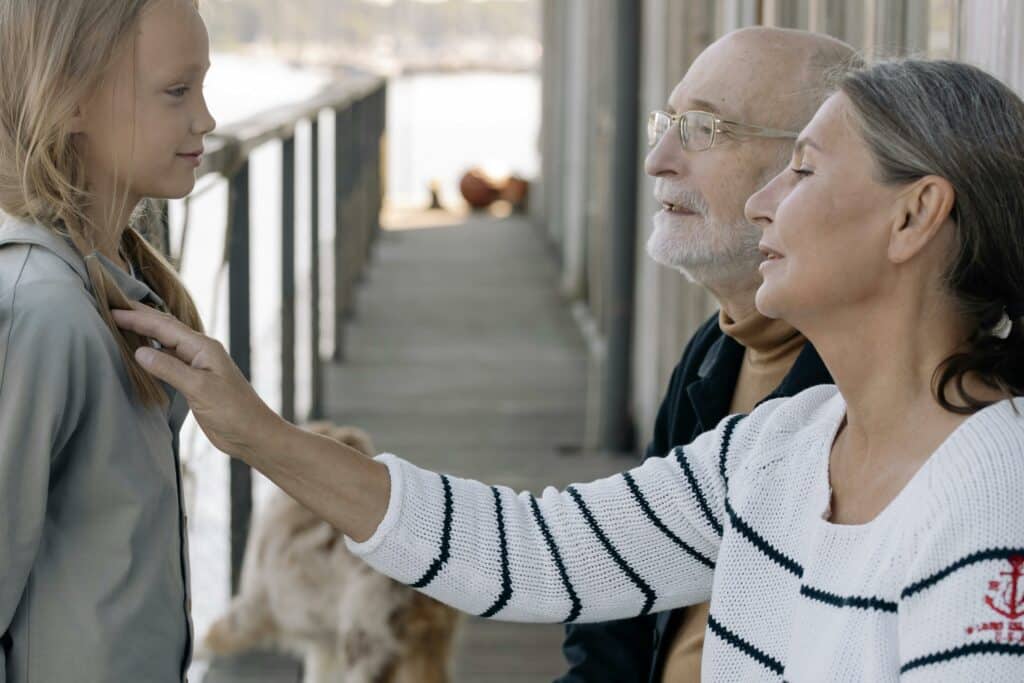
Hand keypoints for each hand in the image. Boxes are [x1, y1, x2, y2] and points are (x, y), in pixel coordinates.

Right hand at [112, 302, 286, 459]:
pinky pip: (169, 361)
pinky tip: (141, 355)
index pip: (164, 327)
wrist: (252, 434)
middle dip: (140, 318)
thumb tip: (140, 351)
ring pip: (166, 344)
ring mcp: (197, 366)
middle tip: (111, 309)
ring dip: (145, 334)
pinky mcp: (194, 382)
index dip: (137, 318)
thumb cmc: (233, 411)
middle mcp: (200, 352)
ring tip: (121, 326)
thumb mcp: (200, 389)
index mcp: (203, 347)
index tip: (112, 310)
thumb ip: (170, 369)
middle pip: (165, 329)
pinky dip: (152, 355)